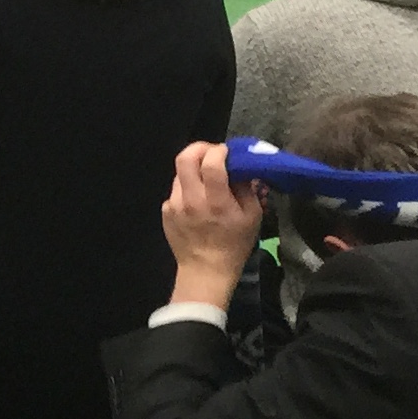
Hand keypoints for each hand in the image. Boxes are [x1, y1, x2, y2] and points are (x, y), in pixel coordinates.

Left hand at [160, 140, 264, 289]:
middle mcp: (191, 200)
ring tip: (206, 180)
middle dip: (199, 148)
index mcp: (215, 202)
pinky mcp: (165, 211)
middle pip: (184, 159)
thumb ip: (246, 189)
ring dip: (193, 169)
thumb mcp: (252, 217)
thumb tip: (241, 167)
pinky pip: (176, 190)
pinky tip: (197, 201)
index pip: (211, 164)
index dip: (218, 151)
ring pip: (180, 174)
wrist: (205, 270)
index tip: (226, 151)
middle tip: (211, 152)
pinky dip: (187, 188)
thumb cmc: (234, 244)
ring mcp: (174, 205)